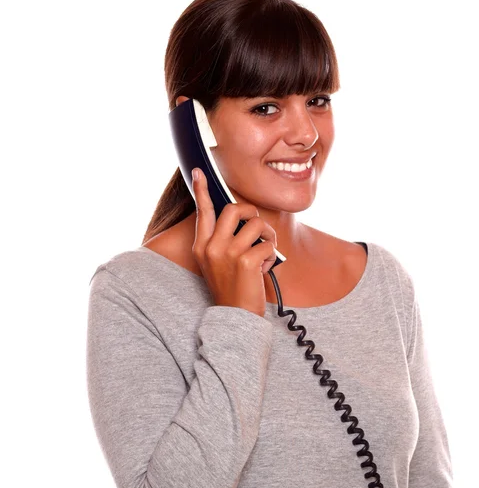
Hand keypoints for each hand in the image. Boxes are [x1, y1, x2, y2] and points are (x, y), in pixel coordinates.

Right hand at [190, 168, 276, 317]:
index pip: (202, 211)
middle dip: (251, 213)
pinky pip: (268, 245)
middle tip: (256, 227)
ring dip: (267, 237)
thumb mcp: (217, 261)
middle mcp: (212, 247)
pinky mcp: (247, 262)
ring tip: (264, 252)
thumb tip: (239, 215)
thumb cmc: (231, 286)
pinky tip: (264, 268)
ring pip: (256, 225)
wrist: (235, 316)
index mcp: (202, 246)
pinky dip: (272, 255)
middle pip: (234, 209)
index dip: (201, 190)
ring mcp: (228, 254)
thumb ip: (222, 239)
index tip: (199, 171)